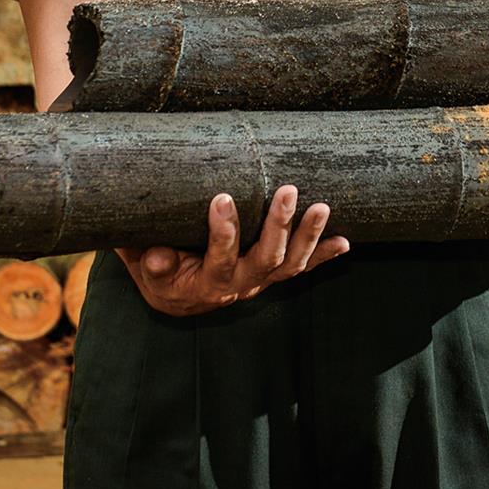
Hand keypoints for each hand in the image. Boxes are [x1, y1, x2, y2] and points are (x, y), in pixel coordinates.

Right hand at [114, 184, 348, 316]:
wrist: (176, 297)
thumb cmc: (158, 272)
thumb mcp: (144, 268)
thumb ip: (148, 261)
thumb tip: (158, 255)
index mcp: (207, 284)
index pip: (219, 259)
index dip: (223, 232)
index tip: (222, 198)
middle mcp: (240, 284)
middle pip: (266, 259)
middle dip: (279, 225)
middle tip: (288, 191)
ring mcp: (261, 279)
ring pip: (291, 263)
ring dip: (309, 236)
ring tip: (322, 206)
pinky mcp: (273, 274)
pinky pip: (302, 267)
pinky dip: (324, 255)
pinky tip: (344, 242)